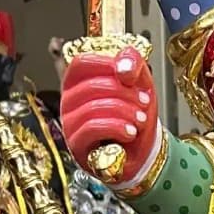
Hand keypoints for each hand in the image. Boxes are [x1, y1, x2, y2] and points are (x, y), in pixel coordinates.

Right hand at [61, 45, 158, 171]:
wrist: (140, 150)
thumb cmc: (133, 113)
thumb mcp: (139, 82)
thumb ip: (133, 63)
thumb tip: (124, 66)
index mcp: (80, 80)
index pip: (81, 63)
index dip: (105, 64)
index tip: (130, 75)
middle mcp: (70, 99)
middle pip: (91, 85)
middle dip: (124, 93)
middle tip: (144, 101)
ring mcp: (70, 122)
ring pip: (93, 108)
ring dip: (125, 112)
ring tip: (141, 119)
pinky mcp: (76, 143)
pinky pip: (92, 128)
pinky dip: (117, 128)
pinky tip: (130, 132)